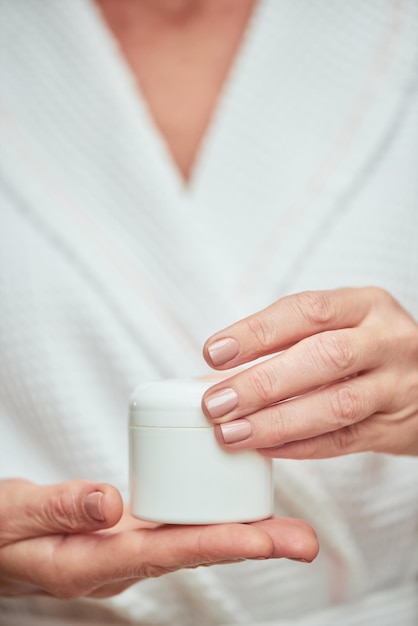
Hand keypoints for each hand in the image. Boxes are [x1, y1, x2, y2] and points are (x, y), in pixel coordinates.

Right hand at [0, 479, 317, 597]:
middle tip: (301, 541)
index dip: (213, 543)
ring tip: (289, 531)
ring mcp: (126, 550)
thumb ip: (58, 507)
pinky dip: (212, 519)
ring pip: (191, 541)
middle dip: (248, 546)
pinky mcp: (129, 533)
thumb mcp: (13, 515)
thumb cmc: (0, 531)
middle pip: (192, 552)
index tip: (260, 538)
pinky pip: (177, 527)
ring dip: (240, 534)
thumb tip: (109, 500)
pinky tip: (238, 509)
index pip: (160, 552)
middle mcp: (118, 562)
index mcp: (89, 562)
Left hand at [202, 287, 417, 457]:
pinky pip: (344, 440)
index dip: (258, 331)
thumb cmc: (370, 348)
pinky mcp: (395, 427)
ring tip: (232, 432)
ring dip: (277, 421)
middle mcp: (386, 341)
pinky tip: (266, 448)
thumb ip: (292, 341)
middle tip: (216, 402)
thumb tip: (218, 371)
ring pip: (336, 405)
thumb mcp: (344, 325)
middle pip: (323, 358)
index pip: (308, 311)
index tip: (215, 352)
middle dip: (262, 382)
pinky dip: (301, 447)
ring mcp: (395, 386)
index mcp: (366, 306)